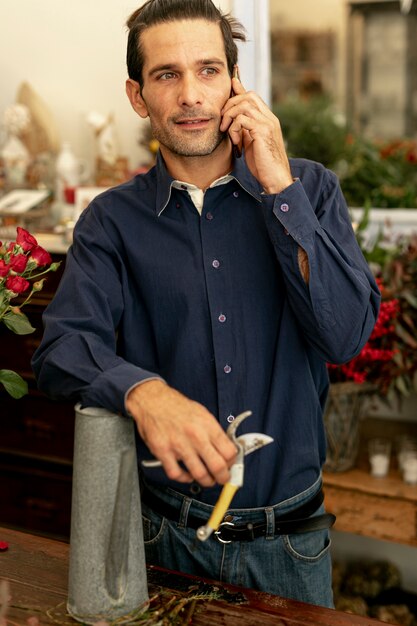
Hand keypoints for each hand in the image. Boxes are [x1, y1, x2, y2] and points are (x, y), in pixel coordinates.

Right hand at [126, 380, 236, 486]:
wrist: (152, 400)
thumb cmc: (176, 406)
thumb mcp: (202, 413)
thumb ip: (213, 431)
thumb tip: (225, 449)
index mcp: (207, 425)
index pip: (229, 451)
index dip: (232, 462)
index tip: (230, 464)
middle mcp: (195, 435)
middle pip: (217, 466)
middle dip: (223, 477)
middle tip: (223, 478)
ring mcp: (178, 445)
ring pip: (199, 474)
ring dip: (206, 481)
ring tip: (207, 479)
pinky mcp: (163, 452)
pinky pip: (177, 474)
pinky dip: (184, 478)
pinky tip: (187, 475)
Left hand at [220, 70, 292, 193]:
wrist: (276, 179)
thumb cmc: (264, 165)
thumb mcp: (251, 143)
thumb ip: (245, 130)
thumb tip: (233, 121)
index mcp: (268, 120)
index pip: (253, 97)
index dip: (239, 90)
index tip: (229, 88)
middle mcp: (270, 118)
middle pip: (248, 96)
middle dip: (231, 104)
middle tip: (223, 121)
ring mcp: (267, 124)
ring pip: (244, 105)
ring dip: (230, 116)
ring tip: (227, 131)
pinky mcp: (262, 132)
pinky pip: (242, 119)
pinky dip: (234, 128)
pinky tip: (236, 142)